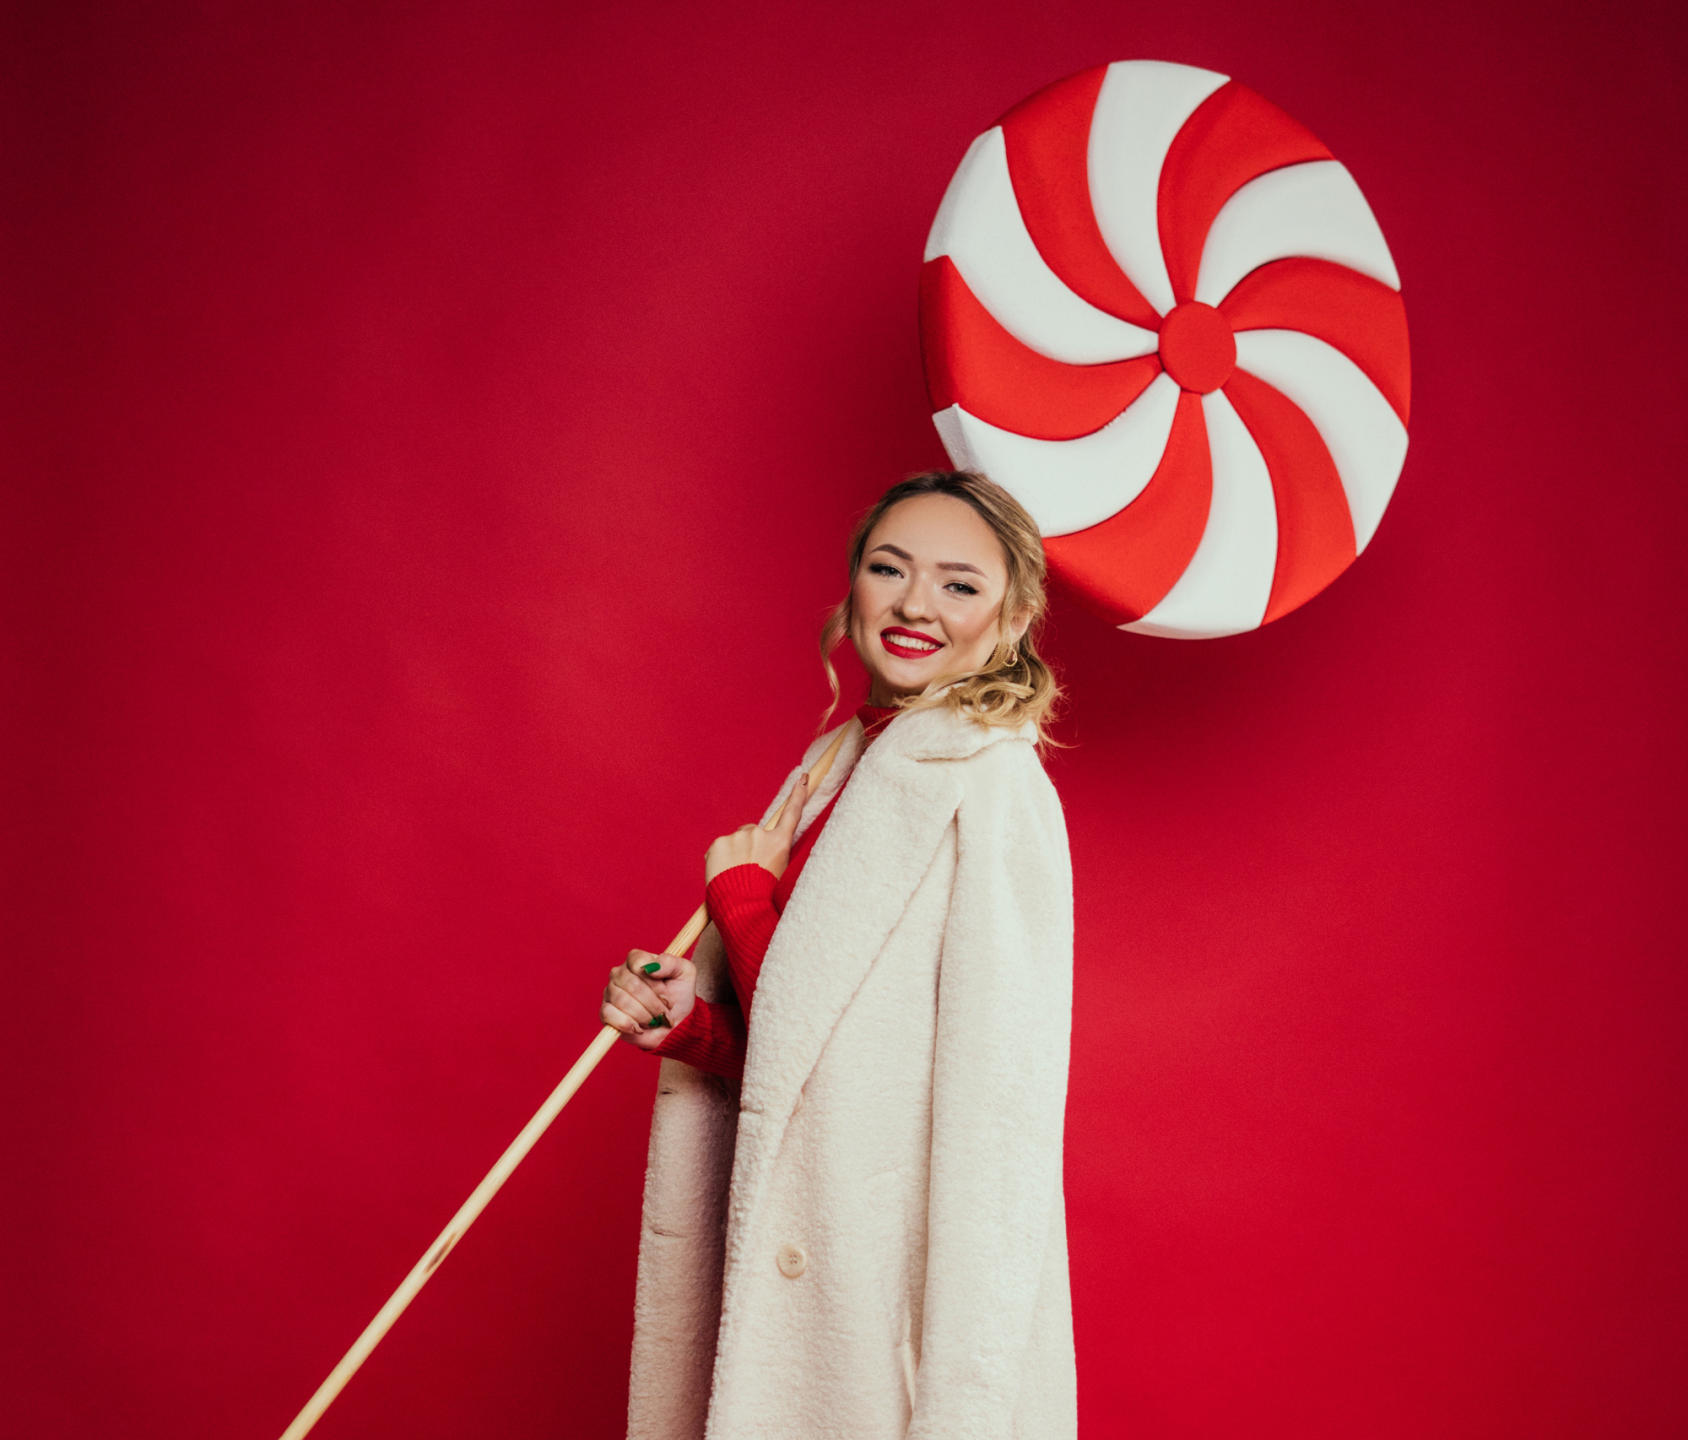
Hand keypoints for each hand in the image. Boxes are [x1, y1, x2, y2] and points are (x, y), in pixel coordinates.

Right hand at [601, 948, 695, 1049]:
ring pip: (622, 1001)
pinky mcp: (606, 1012)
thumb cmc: (679, 996)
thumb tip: (651, 967)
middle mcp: (620, 973)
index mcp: (637, 960)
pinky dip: (627, 1024)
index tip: (666, 993)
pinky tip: (638, 1027)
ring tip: (654, 1019)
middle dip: (653, 1003)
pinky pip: (609, 1015)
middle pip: (631, 985)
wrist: (675, 1025)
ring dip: (644, 1015)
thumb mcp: (685, 973)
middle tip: (664, 1011)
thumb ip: (671, 963)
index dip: (655, 983)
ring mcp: (611, 992)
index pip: (638, 963)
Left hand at [703, 771, 808, 885]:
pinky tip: (723, 874)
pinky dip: (719, 859)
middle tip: (747, 870)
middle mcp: (761, 835)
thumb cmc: (762, 896)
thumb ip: (772, 855)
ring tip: (735, 876)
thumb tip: (759, 852)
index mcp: (780, 843)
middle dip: (749, 846)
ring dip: (733, 854)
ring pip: (735, 841)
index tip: (803, 777)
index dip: (798, 794)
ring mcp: (739, 837)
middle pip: (753, 832)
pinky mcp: (720, 842)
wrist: (741, 907)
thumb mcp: (779, 874)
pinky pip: (719, 848)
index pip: (792, 813)